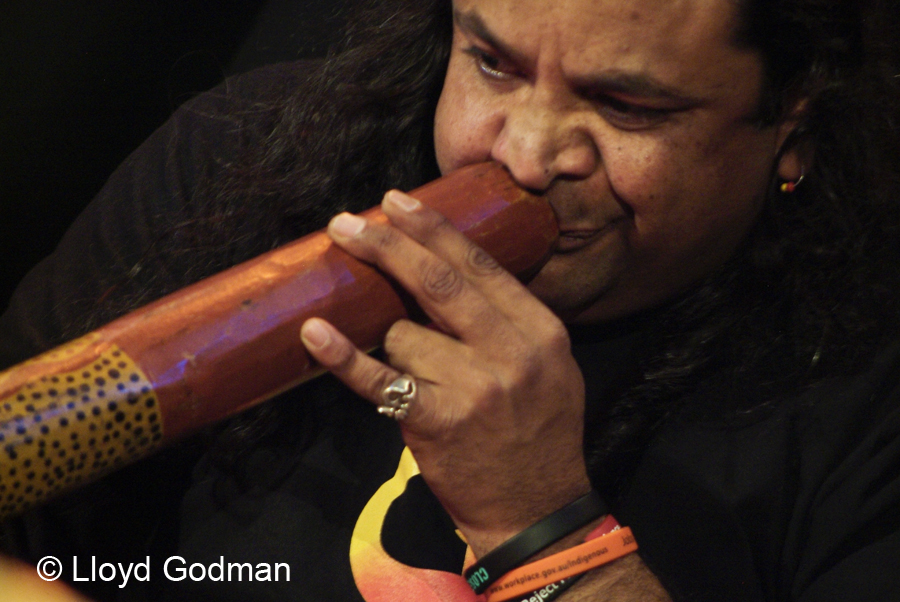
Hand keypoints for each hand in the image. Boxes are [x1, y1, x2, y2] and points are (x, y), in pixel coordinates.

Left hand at [300, 189, 591, 555]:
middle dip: (386, 245)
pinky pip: (379, 380)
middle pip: (438, 283)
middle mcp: (510, 352)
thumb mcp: (550, 366)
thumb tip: (448, 269)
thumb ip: (509, 319)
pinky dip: (343, 356)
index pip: (480, 266)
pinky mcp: (436, 422)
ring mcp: (473, 387)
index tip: (397, 202)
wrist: (537, 510)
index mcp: (540, 331)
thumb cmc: (539, 434)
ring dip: (390, 341)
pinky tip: (316, 332)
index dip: (433, 230)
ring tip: (411, 370)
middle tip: (345, 224)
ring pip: (402, 333)